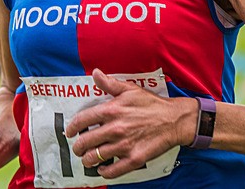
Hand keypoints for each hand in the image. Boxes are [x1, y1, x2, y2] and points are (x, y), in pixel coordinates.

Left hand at [64, 69, 195, 178]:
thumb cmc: (152, 104)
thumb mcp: (130, 89)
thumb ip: (110, 83)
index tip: (70, 132)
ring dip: (87, 159)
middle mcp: (115, 128)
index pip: (82, 120)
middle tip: (78, 147)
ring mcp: (124, 145)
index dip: (72, 128)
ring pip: (95, 157)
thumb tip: (95, 73)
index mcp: (112, 110)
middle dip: (78, 147)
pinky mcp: (134, 158)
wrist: (174, 120)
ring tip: (88, 158)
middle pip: (85, 142)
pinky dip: (104, 171)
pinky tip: (102, 168)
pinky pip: (112, 170)